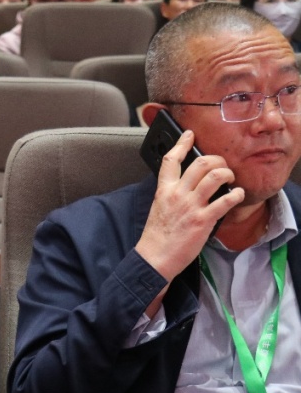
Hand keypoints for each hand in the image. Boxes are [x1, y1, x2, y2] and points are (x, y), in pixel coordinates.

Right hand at [135, 130, 243, 283]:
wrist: (154, 257)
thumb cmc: (157, 235)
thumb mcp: (159, 208)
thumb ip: (172, 194)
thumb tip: (188, 186)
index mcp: (164, 190)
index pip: (171, 160)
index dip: (182, 143)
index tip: (190, 135)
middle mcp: (177, 194)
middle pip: (200, 163)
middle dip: (217, 160)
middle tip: (222, 166)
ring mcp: (191, 206)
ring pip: (215, 176)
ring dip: (228, 173)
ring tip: (230, 179)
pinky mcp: (203, 220)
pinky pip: (225, 201)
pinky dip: (236, 195)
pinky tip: (238, 195)